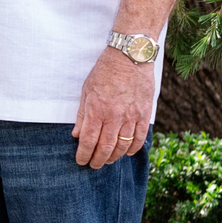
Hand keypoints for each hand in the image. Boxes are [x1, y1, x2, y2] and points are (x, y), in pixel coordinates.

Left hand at [72, 46, 153, 168]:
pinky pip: (140, 138)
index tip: (80, 161)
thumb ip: (83, 115)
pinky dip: (133, 148)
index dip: (83, 154)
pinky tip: (126, 152)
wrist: (129, 57)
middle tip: (93, 165)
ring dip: (114, 157)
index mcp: (97, 110)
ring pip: (122, 146)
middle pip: (105, 148)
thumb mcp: (87, 90)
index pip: (89, 141)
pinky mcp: (144, 114)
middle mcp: (114, 117)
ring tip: (108, 160)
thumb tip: (77, 135)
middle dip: (98, 160)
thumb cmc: (105, 71)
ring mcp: (131, 116)